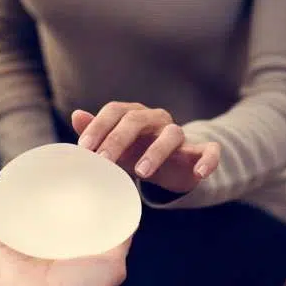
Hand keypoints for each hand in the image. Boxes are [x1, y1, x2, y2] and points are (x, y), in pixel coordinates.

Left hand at [72, 102, 219, 193]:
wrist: (173, 167)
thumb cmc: (138, 152)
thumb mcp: (116, 146)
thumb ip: (96, 131)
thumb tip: (76, 116)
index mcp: (134, 114)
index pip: (114, 111)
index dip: (98, 127)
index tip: (85, 149)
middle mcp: (157, 119)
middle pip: (137, 119)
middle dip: (118, 139)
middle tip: (104, 161)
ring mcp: (180, 134)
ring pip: (172, 134)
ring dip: (156, 152)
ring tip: (141, 172)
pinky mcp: (200, 150)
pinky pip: (210, 150)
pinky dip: (207, 160)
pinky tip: (199, 174)